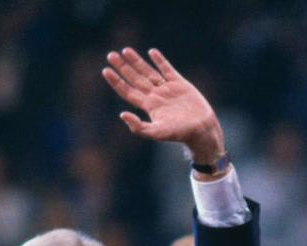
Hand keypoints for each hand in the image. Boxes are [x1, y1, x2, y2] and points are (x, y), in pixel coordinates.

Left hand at [102, 48, 223, 163]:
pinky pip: (167, 70)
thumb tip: (122, 115)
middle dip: (123, 67)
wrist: (201, 129)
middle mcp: (155, 96)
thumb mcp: (157, 133)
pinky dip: (160, 61)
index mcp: (148, 106)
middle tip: (110, 55)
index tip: (105, 70)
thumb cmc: (179, 134)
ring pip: (148, 72)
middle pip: (135, 79)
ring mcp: (167, 89)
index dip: (116, 81)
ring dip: (137, 61)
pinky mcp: (180, 84)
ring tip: (125, 50)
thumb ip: (138, 127)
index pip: (128, 91)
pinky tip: (152, 52)